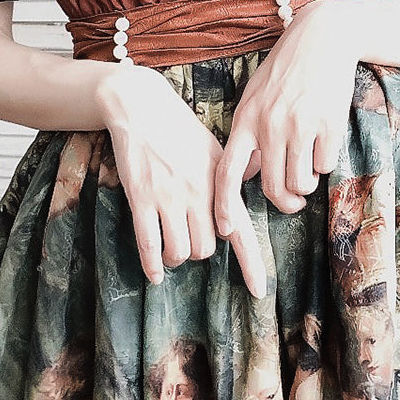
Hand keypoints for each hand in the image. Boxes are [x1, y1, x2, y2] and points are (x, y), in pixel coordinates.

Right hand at [97, 65, 266, 297]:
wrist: (142, 107)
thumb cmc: (179, 129)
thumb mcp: (214, 150)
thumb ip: (228, 178)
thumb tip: (242, 200)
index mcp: (220, 183)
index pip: (241, 231)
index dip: (251, 264)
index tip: (258, 292)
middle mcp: (198, 193)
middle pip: (206, 248)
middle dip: (197, 250)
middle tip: (188, 237)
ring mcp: (169, 197)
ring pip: (179, 251)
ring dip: (175, 256)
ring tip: (170, 248)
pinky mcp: (141, 198)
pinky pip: (149, 243)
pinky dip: (152, 265)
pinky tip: (154, 275)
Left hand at [214, 1, 357, 229]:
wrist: (322, 38)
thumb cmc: (286, 70)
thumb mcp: (255, 98)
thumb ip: (248, 135)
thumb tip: (246, 175)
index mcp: (245, 120)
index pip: (226, 172)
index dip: (223, 205)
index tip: (225, 229)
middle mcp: (268, 125)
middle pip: (271, 187)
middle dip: (285, 203)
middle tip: (294, 202)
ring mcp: (299, 125)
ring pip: (300, 182)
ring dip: (306, 185)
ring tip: (309, 169)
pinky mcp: (328, 124)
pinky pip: (325, 166)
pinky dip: (325, 163)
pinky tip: (324, 143)